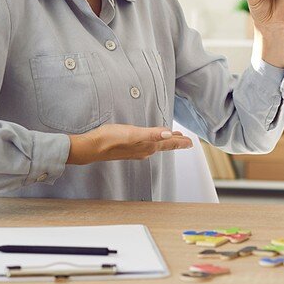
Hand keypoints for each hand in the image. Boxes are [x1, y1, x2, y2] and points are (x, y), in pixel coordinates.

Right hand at [66, 124, 192, 164]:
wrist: (92, 147)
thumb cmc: (110, 139)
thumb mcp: (133, 133)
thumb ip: (152, 134)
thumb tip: (169, 135)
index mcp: (147, 145)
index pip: (169, 144)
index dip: (180, 142)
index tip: (191, 143)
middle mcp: (144, 150)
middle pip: (164, 146)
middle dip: (176, 143)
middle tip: (186, 142)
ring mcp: (136, 150)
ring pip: (156, 146)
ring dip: (166, 143)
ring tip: (173, 139)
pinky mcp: (128, 148)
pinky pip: (147, 145)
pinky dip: (154, 141)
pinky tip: (151, 140)